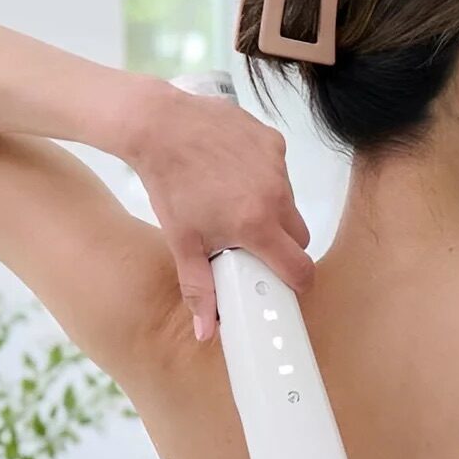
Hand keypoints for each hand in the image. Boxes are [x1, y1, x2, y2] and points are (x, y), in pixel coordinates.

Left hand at [122, 81, 312, 340]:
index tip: (289, 284)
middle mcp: (275, 194)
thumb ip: (200, 289)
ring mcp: (277, 164)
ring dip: (271, 208)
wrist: (159, 126)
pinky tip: (234, 171)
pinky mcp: (272, 140)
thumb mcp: (182, 243)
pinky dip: (264, 175)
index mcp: (256, 224)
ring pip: (289, 201)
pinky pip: (279, 169)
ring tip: (234, 201)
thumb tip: (208, 332)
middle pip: (299, 235)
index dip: (297, 281)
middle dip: (282, 244)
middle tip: (252, 243)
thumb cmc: (169, 185)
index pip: (299, 266)